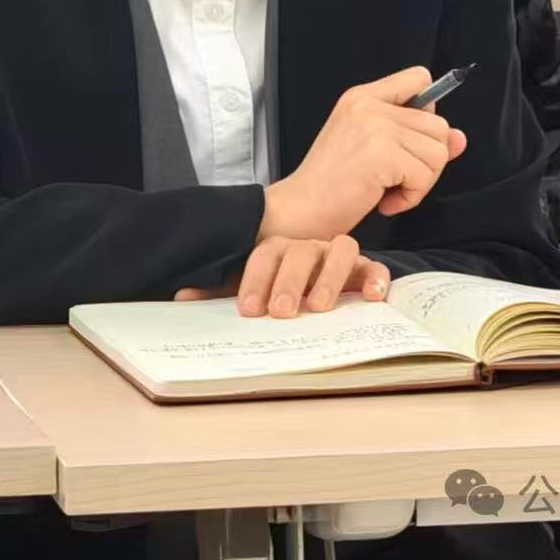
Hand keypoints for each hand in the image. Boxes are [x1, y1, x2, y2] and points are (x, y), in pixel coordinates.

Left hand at [175, 234, 390, 317]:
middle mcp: (310, 248)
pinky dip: (376, 278)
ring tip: (319, 307)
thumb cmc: (282, 287)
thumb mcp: (251, 290)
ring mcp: (338, 257)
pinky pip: (375, 267)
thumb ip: (220, 291)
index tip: (250, 310)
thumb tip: (183, 297)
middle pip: (300, 252)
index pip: (266, 254)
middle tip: (282, 311)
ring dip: (329, 277)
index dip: (256, 280)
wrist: (322, 283)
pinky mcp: (366, 271)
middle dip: (289, 281)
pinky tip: (372, 298)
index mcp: (279, 249)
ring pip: (341, 249)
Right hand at [258, 66, 465, 243]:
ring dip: (420, 182)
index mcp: (363, 96)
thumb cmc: (331, 184)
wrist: (300, 209)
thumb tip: (459, 139)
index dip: (427, 113)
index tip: (409, 142)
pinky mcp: (381, 153)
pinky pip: (424, 175)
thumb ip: (415, 138)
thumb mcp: (373, 149)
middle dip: (427, 161)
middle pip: (438, 125)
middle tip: (396, 180)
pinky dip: (410, 197)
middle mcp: (369, 105)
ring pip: (437, 152)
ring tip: (389, 190)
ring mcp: (375, 127)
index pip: (419, 78)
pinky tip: (384, 202)